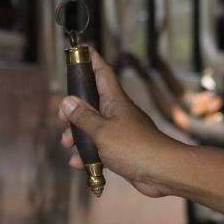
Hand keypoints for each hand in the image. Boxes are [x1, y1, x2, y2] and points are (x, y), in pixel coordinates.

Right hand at [58, 47, 175, 197]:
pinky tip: (78, 162)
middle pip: (90, 102)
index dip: (92, 60)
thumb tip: (67, 102)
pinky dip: (88, 154)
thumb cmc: (134, 147)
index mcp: (114, 100)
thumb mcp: (101, 131)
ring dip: (77, 135)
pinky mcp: (120, 149)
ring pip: (92, 127)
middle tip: (62, 117)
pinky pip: (99, 147)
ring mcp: (119, 131)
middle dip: (73, 109)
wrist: (161, 172)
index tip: (81, 51)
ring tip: (67, 144)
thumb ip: (83, 116)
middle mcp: (117, 112)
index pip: (102, 72)